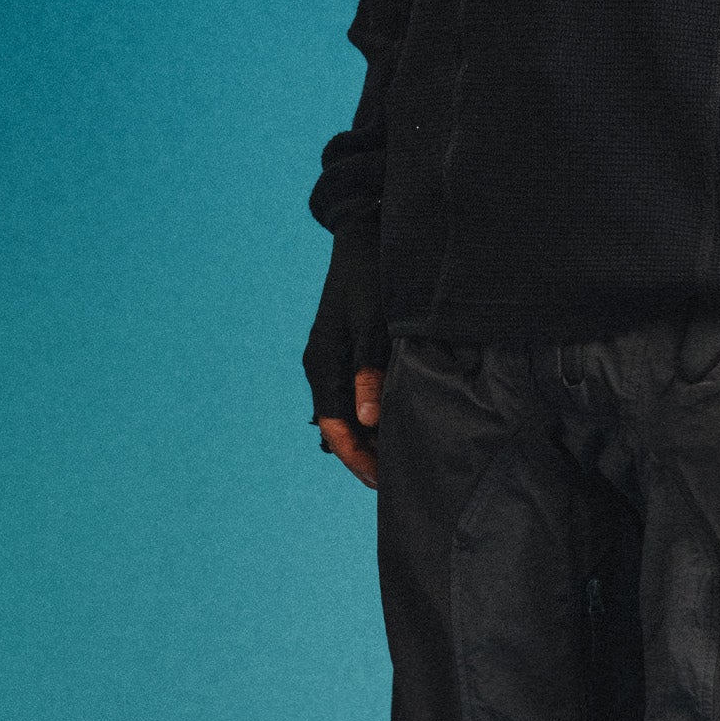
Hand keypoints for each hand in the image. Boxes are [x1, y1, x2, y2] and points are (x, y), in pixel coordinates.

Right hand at [304, 220, 389, 488]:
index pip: (334, 427)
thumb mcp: (374, 326)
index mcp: (322, 365)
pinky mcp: (344, 352)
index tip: (381, 483)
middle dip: (363, 455)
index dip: (357, 458)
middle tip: (396, 482)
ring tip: (398, 461)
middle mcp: (320, 367)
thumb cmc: (371, 279)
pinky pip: (353, 395)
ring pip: (346, 413)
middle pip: (338, 426)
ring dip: (368, 437)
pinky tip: (394, 426)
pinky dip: (371, 415)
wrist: (362, 237)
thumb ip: (371, 373)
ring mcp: (330, 360)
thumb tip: (369, 422)